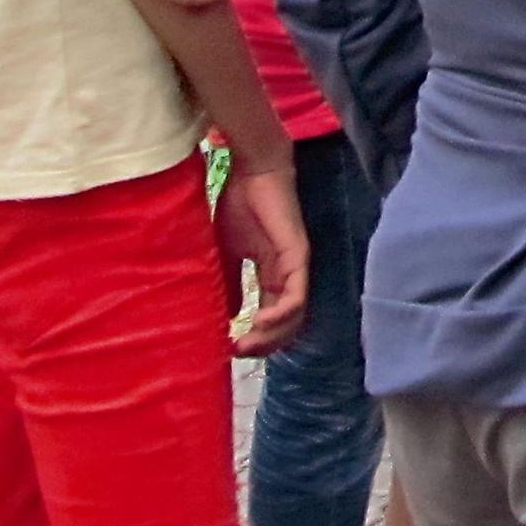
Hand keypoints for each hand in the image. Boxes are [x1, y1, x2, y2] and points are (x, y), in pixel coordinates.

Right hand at [215, 156, 310, 355]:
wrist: (251, 173)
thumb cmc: (240, 206)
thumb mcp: (227, 253)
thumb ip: (230, 284)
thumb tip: (228, 316)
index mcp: (272, 276)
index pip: (273, 319)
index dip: (256, 339)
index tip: (229, 348)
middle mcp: (288, 276)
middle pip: (287, 325)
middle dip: (265, 345)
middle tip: (237, 352)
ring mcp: (295, 267)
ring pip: (295, 316)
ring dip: (272, 336)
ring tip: (246, 343)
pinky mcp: (298, 255)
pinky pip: (297, 294)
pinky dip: (282, 315)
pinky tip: (259, 323)